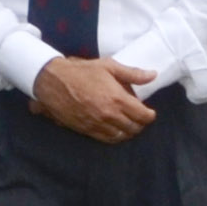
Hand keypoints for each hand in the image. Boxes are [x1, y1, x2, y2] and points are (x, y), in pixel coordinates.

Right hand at [32, 53, 161, 142]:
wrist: (54, 82)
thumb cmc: (81, 71)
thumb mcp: (108, 66)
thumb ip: (132, 74)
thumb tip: (152, 75)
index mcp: (117, 98)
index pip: (142, 115)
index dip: (150, 115)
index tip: (150, 112)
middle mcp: (109, 115)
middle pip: (134, 128)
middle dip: (141, 124)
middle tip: (140, 117)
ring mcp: (97, 124)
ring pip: (121, 136)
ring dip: (128, 131)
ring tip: (129, 124)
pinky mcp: (86, 130)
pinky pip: (107, 139)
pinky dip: (115, 137)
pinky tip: (116, 130)